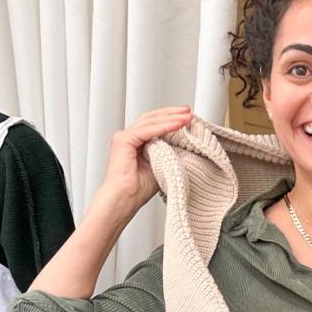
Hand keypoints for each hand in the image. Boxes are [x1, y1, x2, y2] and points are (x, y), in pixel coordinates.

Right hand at [92, 105, 193, 225]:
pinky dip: (163, 126)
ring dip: (170, 117)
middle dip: (172, 113)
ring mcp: (124, 137)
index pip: (154, 124)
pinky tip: (176, 124)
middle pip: (152, 118)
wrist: (124, 200)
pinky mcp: (123, 140)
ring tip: (186, 116)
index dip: (171, 118)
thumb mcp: (161, 166)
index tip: (187, 117)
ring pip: (150, 121)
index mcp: (136, 143)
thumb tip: (186, 146)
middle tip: (188, 111)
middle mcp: (129, 137)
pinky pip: (147, 130)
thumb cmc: (137, 190)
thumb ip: (169, 153)